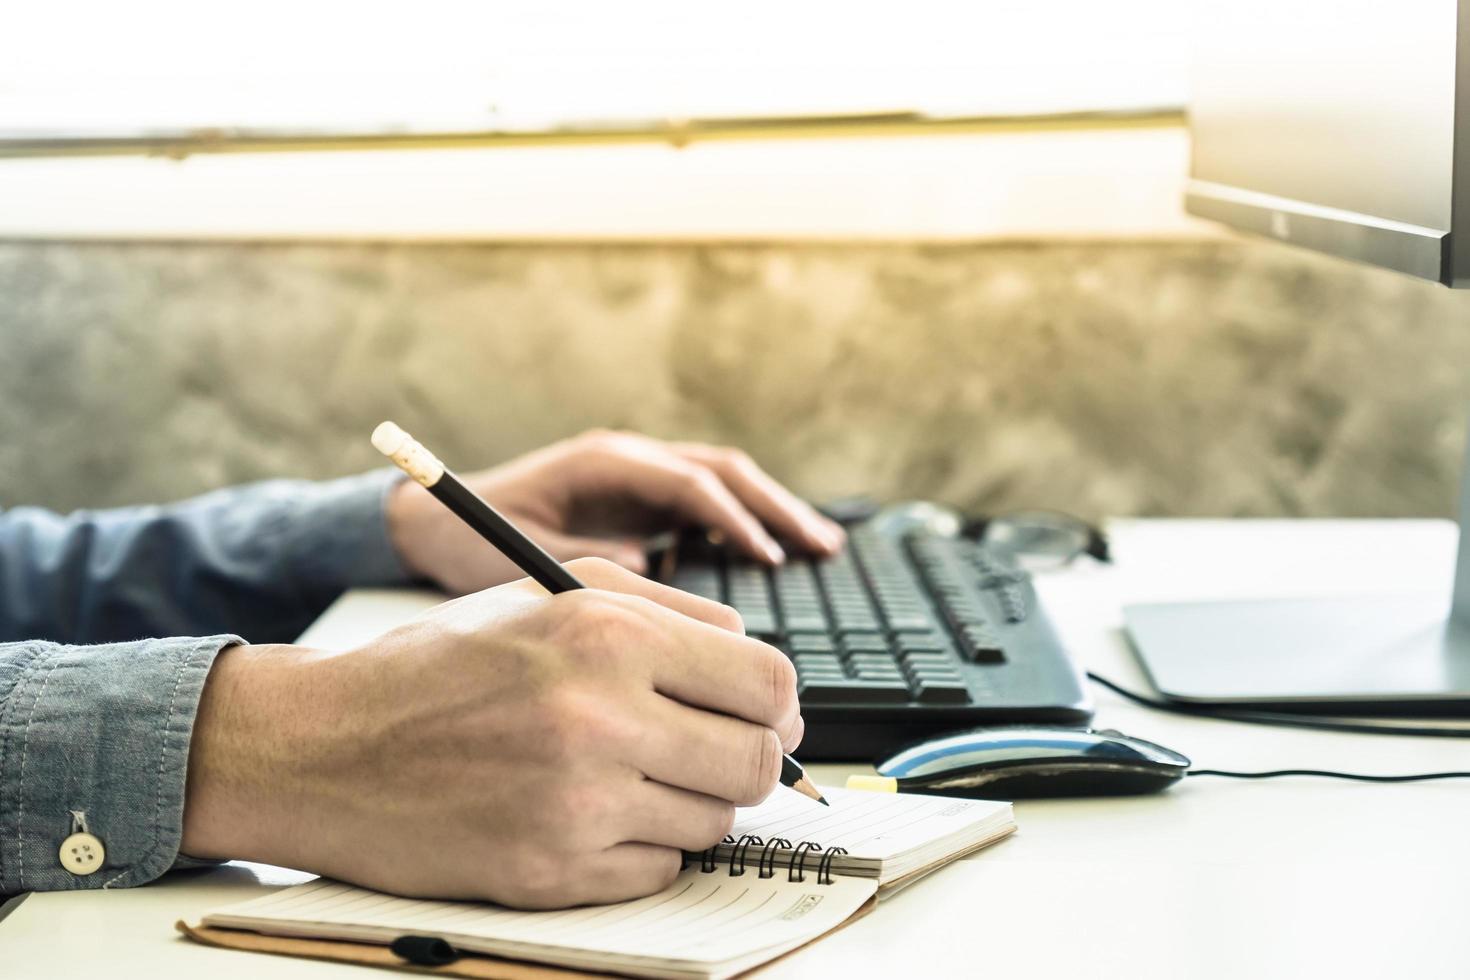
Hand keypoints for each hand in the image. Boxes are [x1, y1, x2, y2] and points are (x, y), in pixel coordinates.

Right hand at [181, 558, 801, 908]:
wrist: (329, 747)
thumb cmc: (441, 666)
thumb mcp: (550, 592)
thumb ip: (668, 609)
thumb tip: (752, 654)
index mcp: (608, 634)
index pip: (768, 684)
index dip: (777, 706)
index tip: (762, 714)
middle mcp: (600, 716)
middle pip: (756, 763)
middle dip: (746, 759)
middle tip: (708, 751)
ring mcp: (578, 803)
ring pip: (715, 822)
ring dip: (690, 801)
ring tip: (631, 774)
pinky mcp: (554, 872)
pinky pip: (659, 868)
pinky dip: (642, 847)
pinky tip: (593, 814)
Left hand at [386, 429, 844, 594]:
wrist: (430, 517)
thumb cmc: (468, 538)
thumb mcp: (524, 556)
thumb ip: (588, 562)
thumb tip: (655, 573)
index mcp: (604, 464)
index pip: (690, 484)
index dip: (735, 520)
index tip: (769, 559)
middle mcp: (628, 459)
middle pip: (722, 470)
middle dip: (775, 507)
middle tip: (822, 546)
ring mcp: (634, 474)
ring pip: (721, 480)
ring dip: (770, 509)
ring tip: (819, 545)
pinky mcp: (635, 496)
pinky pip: (703, 501)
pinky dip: (742, 521)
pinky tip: (769, 553)